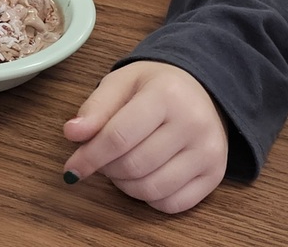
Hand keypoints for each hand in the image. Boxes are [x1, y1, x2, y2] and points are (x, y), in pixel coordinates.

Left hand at [62, 61, 227, 212]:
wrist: (202, 89)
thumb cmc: (155, 85)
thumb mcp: (122, 82)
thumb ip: (96, 107)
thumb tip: (72, 134)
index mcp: (166, 94)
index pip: (119, 136)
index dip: (90, 156)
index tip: (71, 168)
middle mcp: (192, 123)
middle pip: (134, 166)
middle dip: (106, 168)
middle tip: (99, 159)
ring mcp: (208, 152)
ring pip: (152, 189)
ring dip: (124, 185)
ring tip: (119, 167)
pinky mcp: (216, 175)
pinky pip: (173, 204)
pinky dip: (148, 199)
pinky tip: (142, 178)